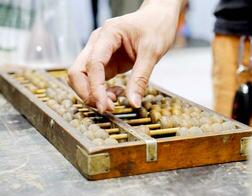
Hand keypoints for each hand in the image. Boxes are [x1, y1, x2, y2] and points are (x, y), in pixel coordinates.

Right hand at [68, 0, 182, 112]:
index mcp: (108, 34)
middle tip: (107, 108)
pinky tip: (117, 94)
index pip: (93, 64)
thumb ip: (140, 78)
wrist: (159, 17)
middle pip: (77, 72)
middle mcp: (98, 43)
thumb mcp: (152, 52)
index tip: (105, 105)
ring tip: (114, 102)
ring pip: (83, 77)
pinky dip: (102, 91)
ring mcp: (100, 53)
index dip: (96, 88)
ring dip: (93, 94)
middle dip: (88, 93)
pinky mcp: (106, 62)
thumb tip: (133, 103)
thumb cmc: (156, 26)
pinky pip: (96, 80)